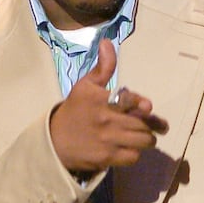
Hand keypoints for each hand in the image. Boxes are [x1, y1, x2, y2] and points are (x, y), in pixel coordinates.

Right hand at [49, 39, 167, 174]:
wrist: (55, 140)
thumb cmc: (74, 110)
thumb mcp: (85, 86)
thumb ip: (103, 67)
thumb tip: (108, 43)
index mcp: (101, 100)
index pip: (132, 102)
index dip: (143, 106)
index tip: (146, 107)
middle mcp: (106, 120)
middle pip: (143, 125)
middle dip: (149, 124)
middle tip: (146, 124)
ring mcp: (107, 141)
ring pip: (143, 141)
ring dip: (144, 139)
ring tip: (138, 136)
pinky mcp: (107, 159)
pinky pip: (133, 157)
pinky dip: (133, 153)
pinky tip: (126, 148)